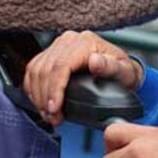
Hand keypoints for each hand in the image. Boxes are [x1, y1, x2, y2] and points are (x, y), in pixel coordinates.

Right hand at [24, 30, 142, 125]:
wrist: (120, 70)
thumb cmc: (123, 72)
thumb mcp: (124, 72)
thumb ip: (111, 67)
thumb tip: (95, 61)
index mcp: (85, 42)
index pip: (61, 65)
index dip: (54, 89)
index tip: (54, 108)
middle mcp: (69, 40)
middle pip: (45, 69)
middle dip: (45, 97)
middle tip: (52, 117)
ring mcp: (58, 45)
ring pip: (35, 70)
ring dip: (37, 96)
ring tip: (48, 114)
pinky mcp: (50, 53)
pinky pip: (33, 70)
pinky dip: (33, 89)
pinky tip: (40, 103)